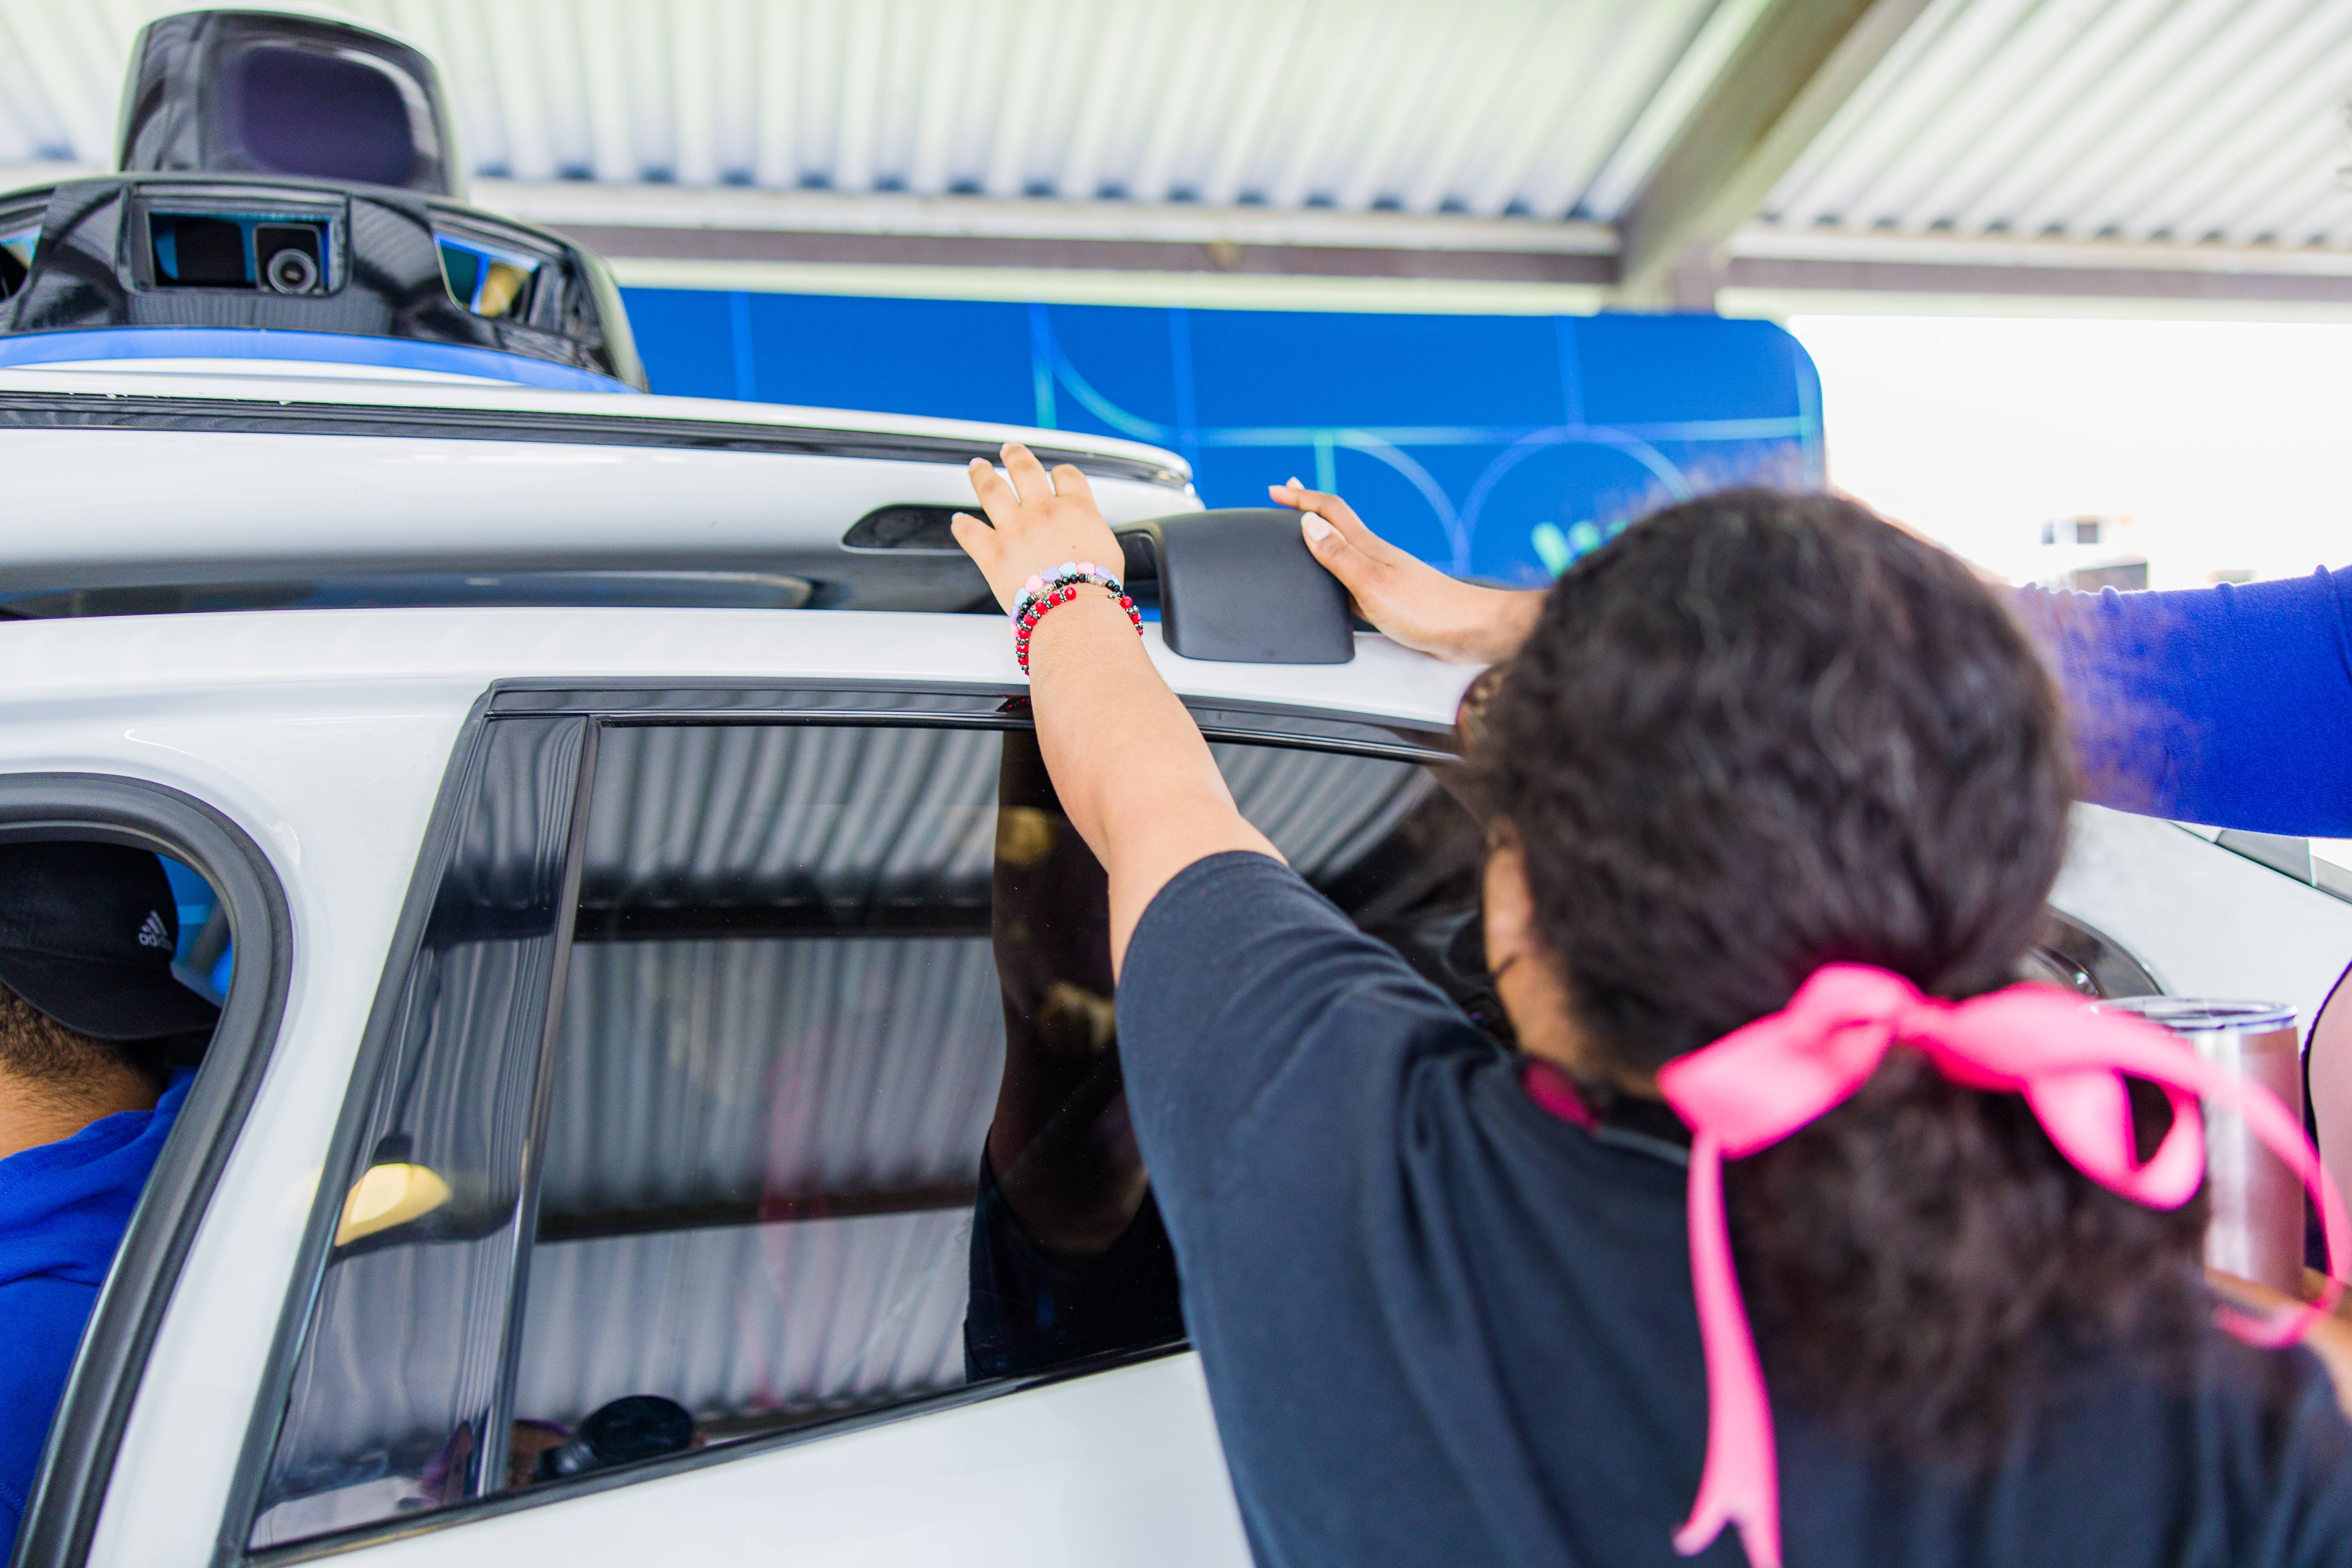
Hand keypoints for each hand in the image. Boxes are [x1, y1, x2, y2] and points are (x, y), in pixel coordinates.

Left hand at [954, 443, 1125, 612]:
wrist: (1075, 613)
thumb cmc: (1096, 591)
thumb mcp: (1110, 553)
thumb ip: (1093, 536)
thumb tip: (1089, 542)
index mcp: (1076, 509)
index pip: (1067, 476)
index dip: (1061, 473)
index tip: (1057, 475)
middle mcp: (1043, 511)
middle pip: (1025, 469)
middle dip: (1015, 456)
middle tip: (1009, 449)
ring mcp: (1015, 529)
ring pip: (992, 488)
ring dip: (982, 474)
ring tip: (977, 467)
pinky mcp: (992, 552)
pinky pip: (969, 531)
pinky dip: (961, 524)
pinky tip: (958, 520)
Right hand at [1268, 479, 1541, 663]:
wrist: (1469, 630)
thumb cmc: (1425, 610)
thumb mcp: (1371, 583)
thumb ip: (1338, 555)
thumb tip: (1309, 524)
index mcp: (1368, 547)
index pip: (1329, 511)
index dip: (1301, 497)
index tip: (1277, 490)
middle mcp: (1376, 554)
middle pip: (1337, 522)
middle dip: (1309, 508)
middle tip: (1288, 499)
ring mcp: (1385, 573)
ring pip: (1346, 546)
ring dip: (1323, 534)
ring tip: (1305, 531)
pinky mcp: (1392, 594)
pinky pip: (1355, 570)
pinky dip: (1338, 563)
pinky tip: (1339, 577)